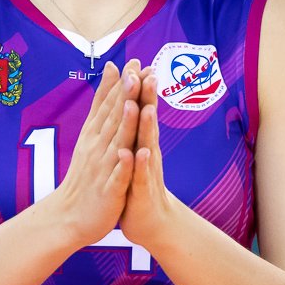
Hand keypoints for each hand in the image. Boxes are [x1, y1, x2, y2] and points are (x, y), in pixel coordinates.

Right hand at [43, 60, 139, 247]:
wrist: (70, 215)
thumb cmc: (85, 174)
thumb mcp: (91, 133)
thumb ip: (102, 101)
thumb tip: (111, 69)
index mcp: (95, 135)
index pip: (109, 105)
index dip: (123, 83)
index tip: (135, 61)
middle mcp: (98, 147)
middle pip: (113, 118)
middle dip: (126, 95)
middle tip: (137, 72)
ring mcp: (103, 168)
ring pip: (116, 143)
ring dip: (124, 124)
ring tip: (132, 105)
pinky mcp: (108, 191)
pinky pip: (116, 177)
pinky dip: (122, 167)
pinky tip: (127, 156)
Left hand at [120, 67, 183, 249]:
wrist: (150, 221)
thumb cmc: (138, 182)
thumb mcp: (134, 150)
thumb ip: (134, 125)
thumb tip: (135, 99)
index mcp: (142, 141)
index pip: (141, 110)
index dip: (139, 88)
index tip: (137, 63)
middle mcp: (148, 151)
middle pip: (148, 121)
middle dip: (148, 99)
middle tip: (149, 74)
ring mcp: (147, 171)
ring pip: (147, 145)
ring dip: (148, 128)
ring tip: (147, 109)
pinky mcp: (142, 190)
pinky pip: (141, 176)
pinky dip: (140, 164)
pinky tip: (140, 154)